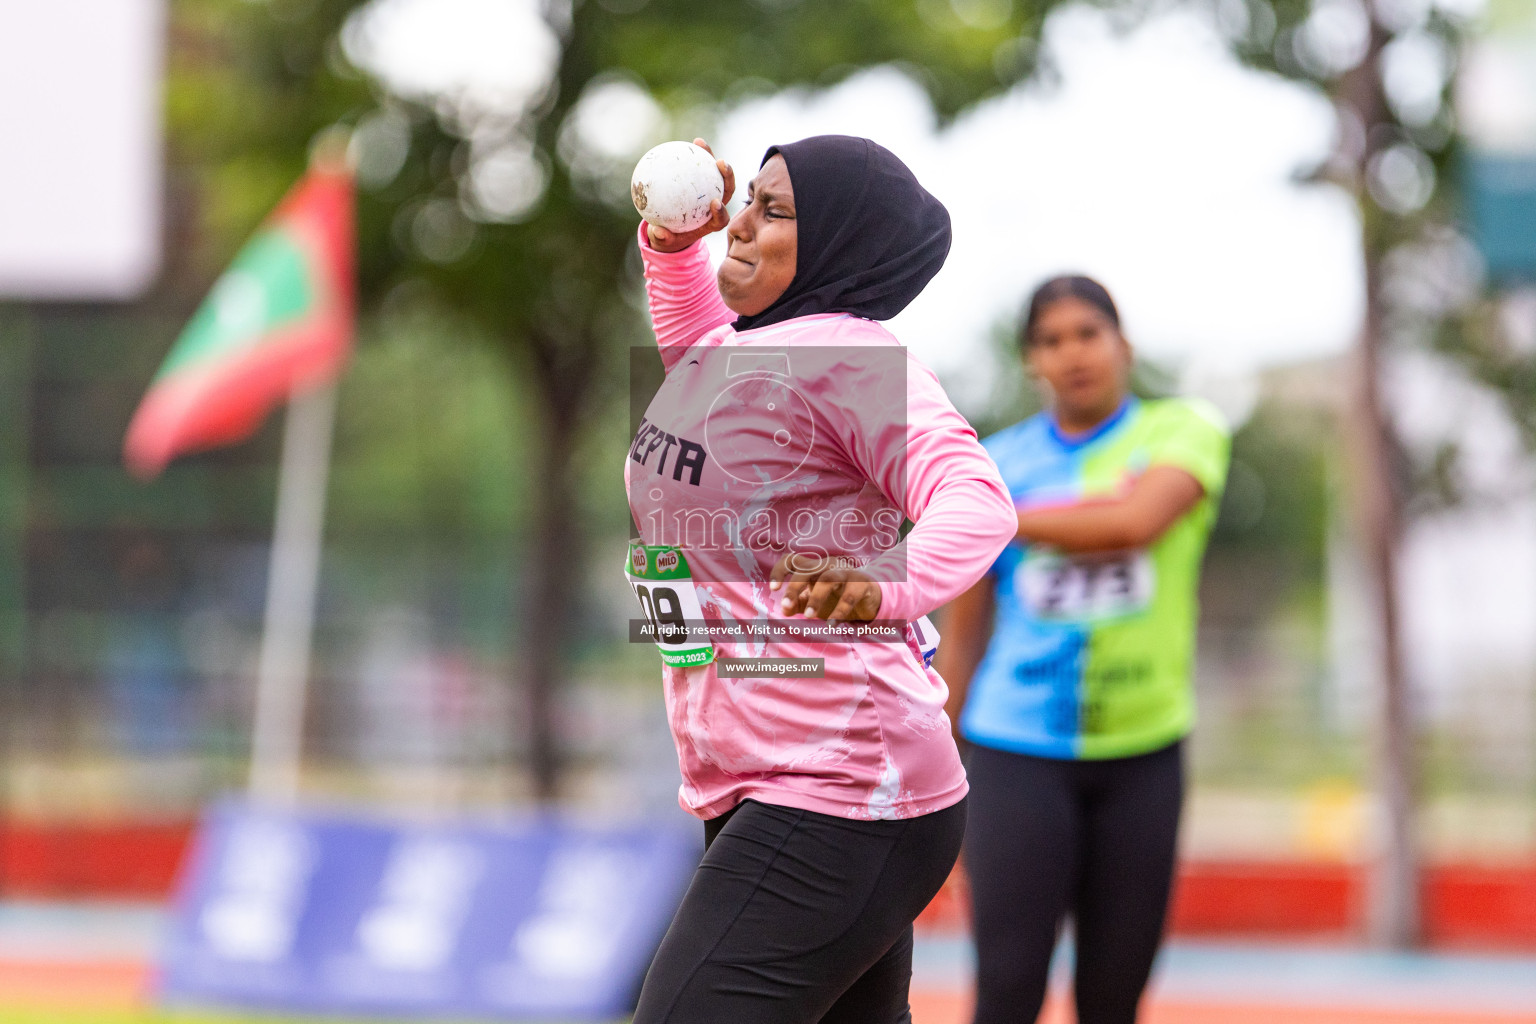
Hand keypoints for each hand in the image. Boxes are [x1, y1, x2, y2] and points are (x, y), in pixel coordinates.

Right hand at [646, 139, 735, 252]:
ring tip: (701, 143)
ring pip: (717, 174)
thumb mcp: (664, 241)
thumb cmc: (670, 237)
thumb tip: (659, 233)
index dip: (721, 211)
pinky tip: (688, 144)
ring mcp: (711, 192)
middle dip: (728, 176)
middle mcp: (715, 206)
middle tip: (721, 163)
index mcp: (710, 223)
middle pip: (727, 190)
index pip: (721, 218)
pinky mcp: (704, 182)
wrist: (671, 230)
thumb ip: (663, 238)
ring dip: (712, 157)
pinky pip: (701, 167)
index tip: (715, 203)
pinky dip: (697, 155)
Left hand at [769, 552, 883, 622]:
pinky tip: (832, 624)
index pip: (792, 560)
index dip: (780, 571)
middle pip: (806, 569)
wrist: (871, 598)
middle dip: (794, 587)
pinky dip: (839, 611)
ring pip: (827, 579)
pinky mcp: (861, 583)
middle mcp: (828, 566)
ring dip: (816, 598)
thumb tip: (784, 611)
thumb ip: (798, 604)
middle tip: (786, 605)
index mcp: (813, 567)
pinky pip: (849, 596)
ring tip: (808, 616)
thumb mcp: (814, 601)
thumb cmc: (837, 597)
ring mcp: (845, 573)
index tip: (773, 589)